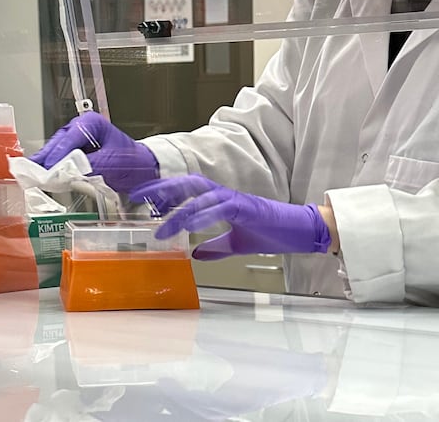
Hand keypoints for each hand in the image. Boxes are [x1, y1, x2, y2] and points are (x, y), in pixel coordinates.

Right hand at [30, 111, 158, 192]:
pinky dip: (50, 168)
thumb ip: (89, 164)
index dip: (57, 155)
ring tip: (34, 178)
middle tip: (34, 175)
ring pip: (54, 151)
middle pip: (57, 143)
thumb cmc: (132, 161)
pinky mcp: (74, 153)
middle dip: (46, 159)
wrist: (143, 170)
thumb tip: (68, 169)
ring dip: (45, 164)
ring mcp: (76, 140)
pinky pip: (58, 159)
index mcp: (91, 123)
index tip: (48, 170)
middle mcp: (80, 128)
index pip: (69, 138)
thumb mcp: (112, 162)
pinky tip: (41, 177)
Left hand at [129, 175, 330, 259]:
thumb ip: (216, 247)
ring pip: (202, 195)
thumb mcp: (236, 244)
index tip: (140, 196)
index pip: (187, 190)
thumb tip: (195, 254)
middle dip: (163, 189)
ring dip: (179, 208)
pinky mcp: (248, 208)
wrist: (300, 232)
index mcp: (221, 201)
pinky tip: (190, 225)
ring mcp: (237, 200)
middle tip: (138, 197)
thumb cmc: (272, 233)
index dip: (164, 190)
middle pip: (189, 184)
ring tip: (160, 222)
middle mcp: (225, 195)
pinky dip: (205, 215)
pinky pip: (222, 207)